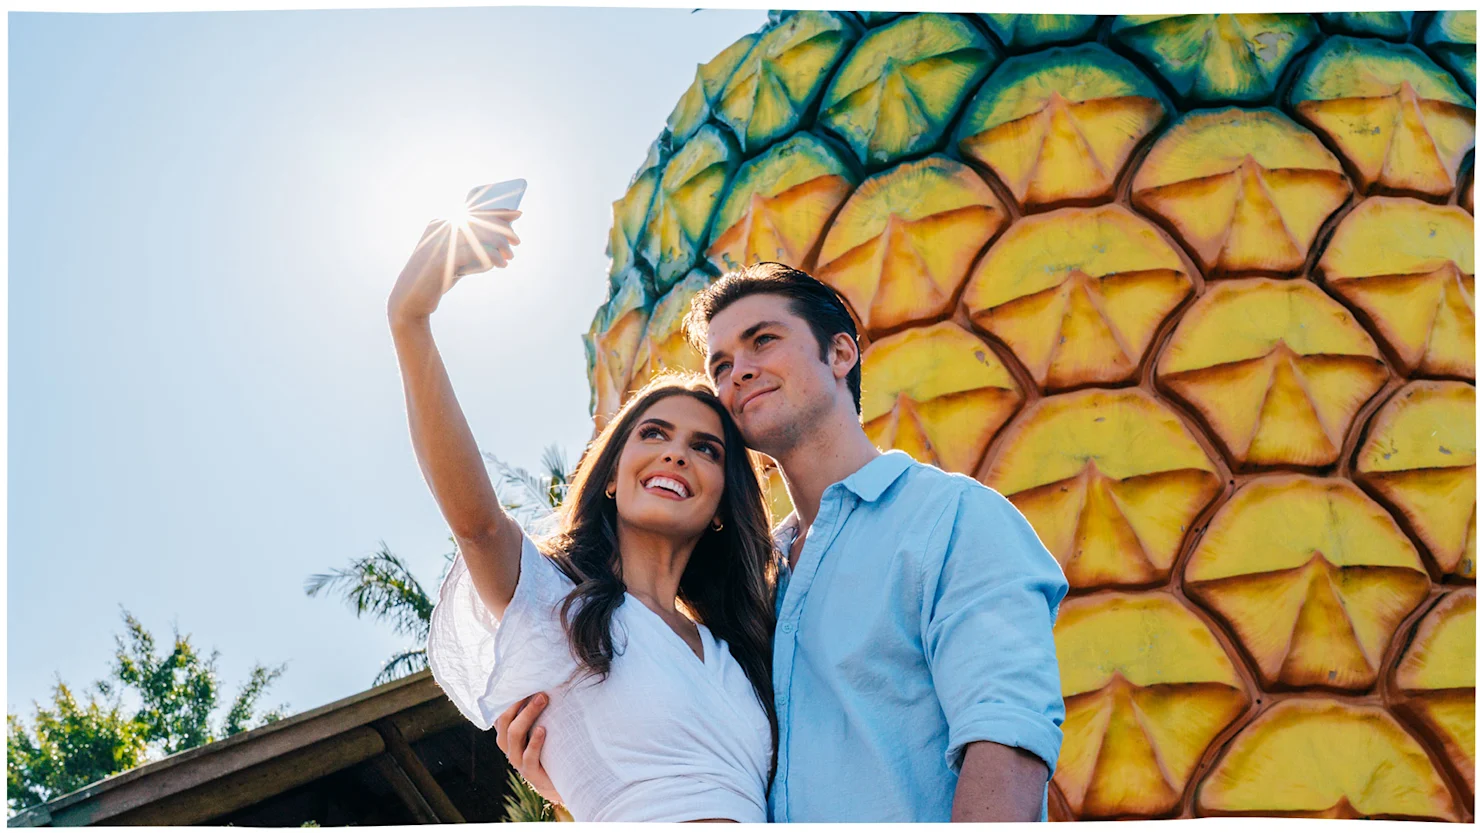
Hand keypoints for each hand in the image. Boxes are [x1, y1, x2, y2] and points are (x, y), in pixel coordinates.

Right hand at [387, 208, 521, 324]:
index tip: (517, 214)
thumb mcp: (455, 258)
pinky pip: (475, 252)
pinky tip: (501, 264)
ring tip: (509, 257)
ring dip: (500, 245)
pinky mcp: (442, 259)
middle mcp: (440, 227)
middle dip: (503, 229)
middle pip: (481, 220)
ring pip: (481, 234)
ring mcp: (440, 241)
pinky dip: (492, 257)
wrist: (411, 300)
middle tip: (516, 242)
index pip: (475, 210)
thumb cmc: (437, 278)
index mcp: (441, 222)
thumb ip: (471, 247)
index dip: (498, 211)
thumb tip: (501, 241)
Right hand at [494, 693, 562, 805]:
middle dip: (519, 702)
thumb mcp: (539, 727)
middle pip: (505, 720)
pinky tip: (542, 729)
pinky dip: (535, 742)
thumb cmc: (549, 747)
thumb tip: (546, 682)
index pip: (499, 712)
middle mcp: (507, 746)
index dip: (507, 697)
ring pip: (514, 734)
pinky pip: (528, 756)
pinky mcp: (529, 772)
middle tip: (538, 689)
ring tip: (542, 699)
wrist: (558, 780)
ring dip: (528, 714)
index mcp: (506, 734)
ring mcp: (516, 760)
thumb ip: (537, 710)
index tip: (521, 679)